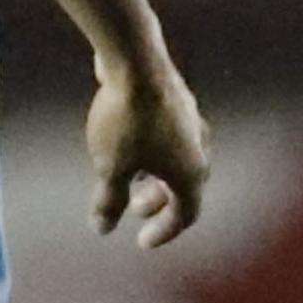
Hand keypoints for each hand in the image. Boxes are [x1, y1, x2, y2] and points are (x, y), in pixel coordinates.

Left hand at [83, 58, 209, 247]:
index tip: (142, 241)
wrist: (134, 60)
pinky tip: (129, 142)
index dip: (165, 232)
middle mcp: (199, 148)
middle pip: (184, 187)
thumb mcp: (111, 167)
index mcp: (190, 173)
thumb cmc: (125, 120)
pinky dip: (155, 151)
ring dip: (156, 175)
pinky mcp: (178, 100)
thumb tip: (103, 228)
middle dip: (158, 202)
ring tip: (129, 175)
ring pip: (178, 159)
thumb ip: (109, 200)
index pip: (185, 214)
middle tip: (132, 209)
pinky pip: (172, 136)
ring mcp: (191, 122)